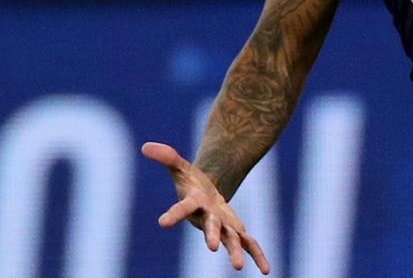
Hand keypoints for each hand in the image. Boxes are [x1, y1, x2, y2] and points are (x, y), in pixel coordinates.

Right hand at [142, 141, 270, 273]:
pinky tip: (266, 270)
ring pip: (230, 240)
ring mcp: (223, 227)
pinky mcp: (236, 231)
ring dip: (234, 252)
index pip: (182, 207)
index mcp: (194, 203)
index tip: (162, 222)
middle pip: (210, 227)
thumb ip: (167, 157)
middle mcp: (207, 218)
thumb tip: (146, 146)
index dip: (173, 214)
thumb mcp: (181, 167)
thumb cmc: (191, 182)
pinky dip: (258, 255)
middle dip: (211, 235)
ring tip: (238, 267)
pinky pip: (250, 244)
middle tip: (212, 247)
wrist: (207, 195)